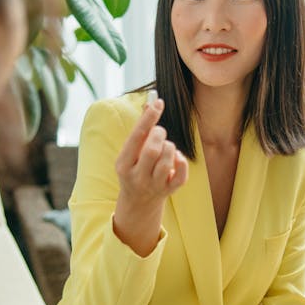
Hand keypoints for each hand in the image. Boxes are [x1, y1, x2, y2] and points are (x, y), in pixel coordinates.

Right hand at [113, 96, 187, 255]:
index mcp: (123, 164)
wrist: (138, 202)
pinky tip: (175, 159)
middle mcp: (137, 176)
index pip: (136, 137)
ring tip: (165, 148)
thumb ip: (141, 130)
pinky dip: (181, 161)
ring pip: (167, 161)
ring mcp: (153, 186)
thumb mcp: (130, 151)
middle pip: (152, 150)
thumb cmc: (135, 167)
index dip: (148, 118)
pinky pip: (181, 175)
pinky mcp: (168, 191)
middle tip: (159, 133)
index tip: (158, 102)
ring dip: (170, 148)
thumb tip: (151, 102)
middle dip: (159, 135)